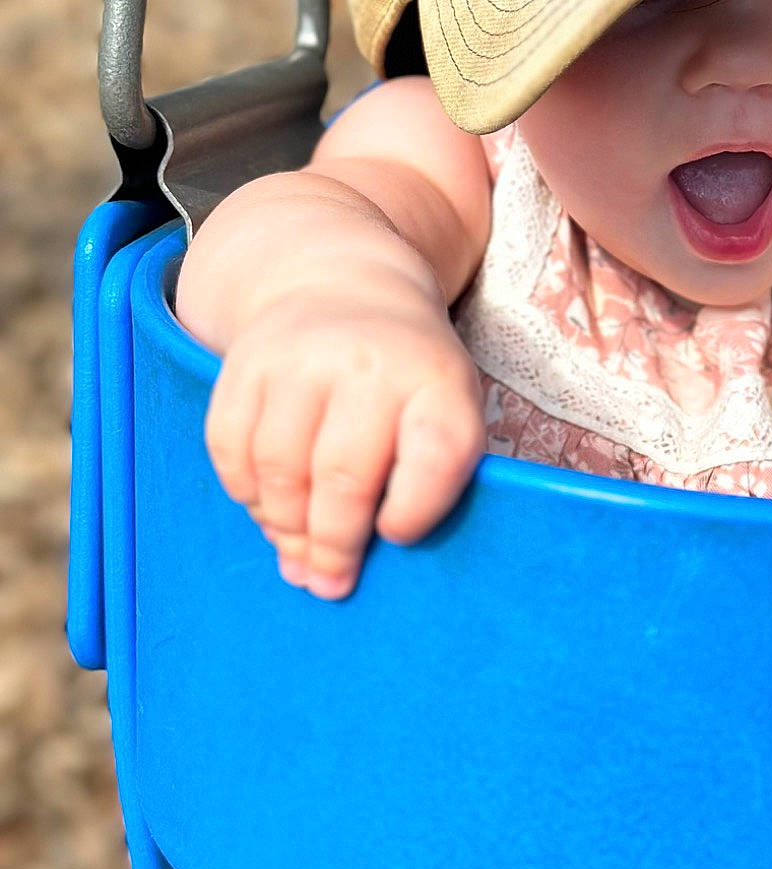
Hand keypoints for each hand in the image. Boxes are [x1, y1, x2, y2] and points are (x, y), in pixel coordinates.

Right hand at [203, 280, 486, 598]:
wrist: (346, 284)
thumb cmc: (406, 375)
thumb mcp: (444, 407)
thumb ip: (423, 479)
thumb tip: (357, 564)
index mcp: (435, 380)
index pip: (434, 454)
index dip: (414, 511)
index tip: (395, 537)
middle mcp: (367, 364)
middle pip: (343, 477)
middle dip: (334, 547)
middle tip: (330, 584)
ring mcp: (300, 359)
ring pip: (279, 470)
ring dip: (284, 528)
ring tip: (296, 555)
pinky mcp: (245, 363)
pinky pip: (230, 448)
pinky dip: (244, 492)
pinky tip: (265, 508)